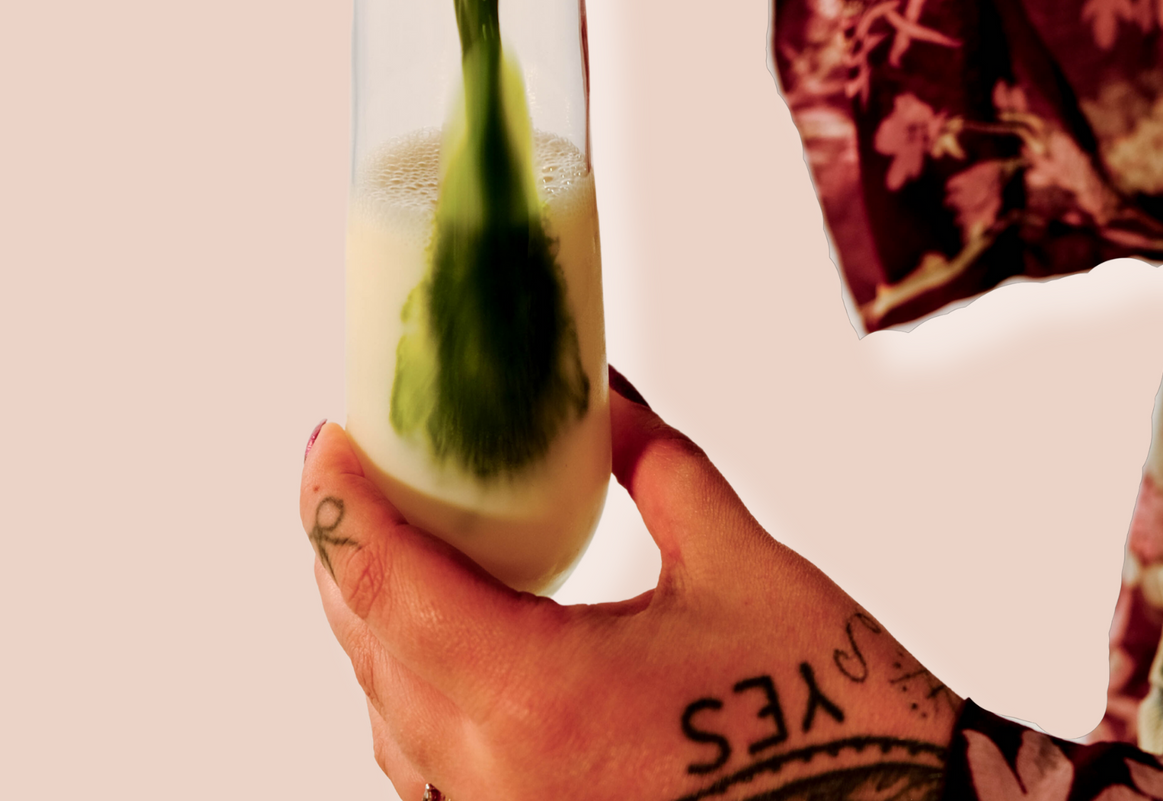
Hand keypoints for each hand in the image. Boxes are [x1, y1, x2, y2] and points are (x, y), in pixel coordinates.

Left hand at [300, 371, 960, 800]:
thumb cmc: (835, 718)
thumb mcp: (743, 563)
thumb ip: (659, 464)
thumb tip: (608, 400)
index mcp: (540, 699)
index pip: (389, 583)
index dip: (340, 501)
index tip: (328, 438)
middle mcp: (498, 780)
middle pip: (368, 646)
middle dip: (344, 547)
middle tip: (353, 469)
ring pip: (386, 716)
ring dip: (369, 622)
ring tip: (385, 539)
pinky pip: (428, 768)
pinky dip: (410, 694)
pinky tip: (436, 641)